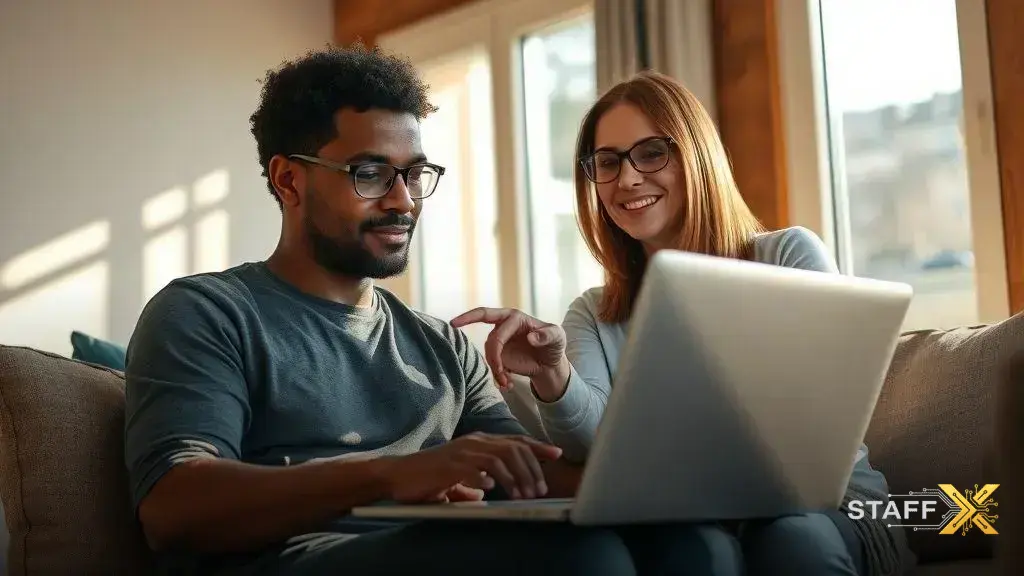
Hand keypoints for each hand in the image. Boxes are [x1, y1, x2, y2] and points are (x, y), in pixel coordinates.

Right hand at [379, 433, 562, 501]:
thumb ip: (473, 481)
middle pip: (513, 448)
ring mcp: (462, 452)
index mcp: (478, 442)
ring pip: (501, 457)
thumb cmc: (427, 478)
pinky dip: (491, 478)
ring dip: (517, 477)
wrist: (397, 475)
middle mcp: (474, 442)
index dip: (537, 446)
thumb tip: (486, 491)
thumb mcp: (457, 478)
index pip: (514, 440)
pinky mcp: (451, 465)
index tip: (556, 454)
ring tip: (525, 494)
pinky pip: (478, 469)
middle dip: (532, 468)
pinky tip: (497, 489)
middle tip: (540, 489)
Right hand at [451, 307, 570, 395]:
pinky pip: (493, 367)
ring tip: (507, 383)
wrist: (550, 363)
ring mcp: (500, 343)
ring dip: (497, 371)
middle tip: (502, 374)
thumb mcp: (558, 336)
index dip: (469, 318)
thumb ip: (547, 335)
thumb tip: (531, 337)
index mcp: (513, 317)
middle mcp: (503, 328)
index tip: (454, 323)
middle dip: (494, 359)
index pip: (489, 317)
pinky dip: (499, 377)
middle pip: (490, 341)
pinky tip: (508, 384)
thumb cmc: (554, 343)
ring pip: (490, 356)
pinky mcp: (500, 358)